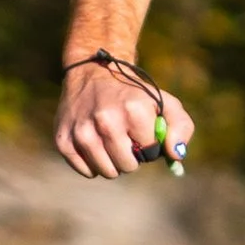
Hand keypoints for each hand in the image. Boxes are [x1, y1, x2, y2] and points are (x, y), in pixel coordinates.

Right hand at [55, 57, 196, 180]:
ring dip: (113, 163)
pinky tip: (95, 144)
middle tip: (126, 138)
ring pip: (107, 172)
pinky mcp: (63, 140)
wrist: (93, 73)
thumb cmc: (134, 94)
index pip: (150, 153)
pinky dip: (93, 164)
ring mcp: (82, 131)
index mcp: (134, 110)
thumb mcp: (165, 102)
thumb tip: (176, 156)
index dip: (149, 146)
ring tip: (111, 141)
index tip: (142, 133)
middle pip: (128, 166)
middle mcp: (106, 120)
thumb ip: (181, 128)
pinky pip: (86, 171)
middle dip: (131, 157)